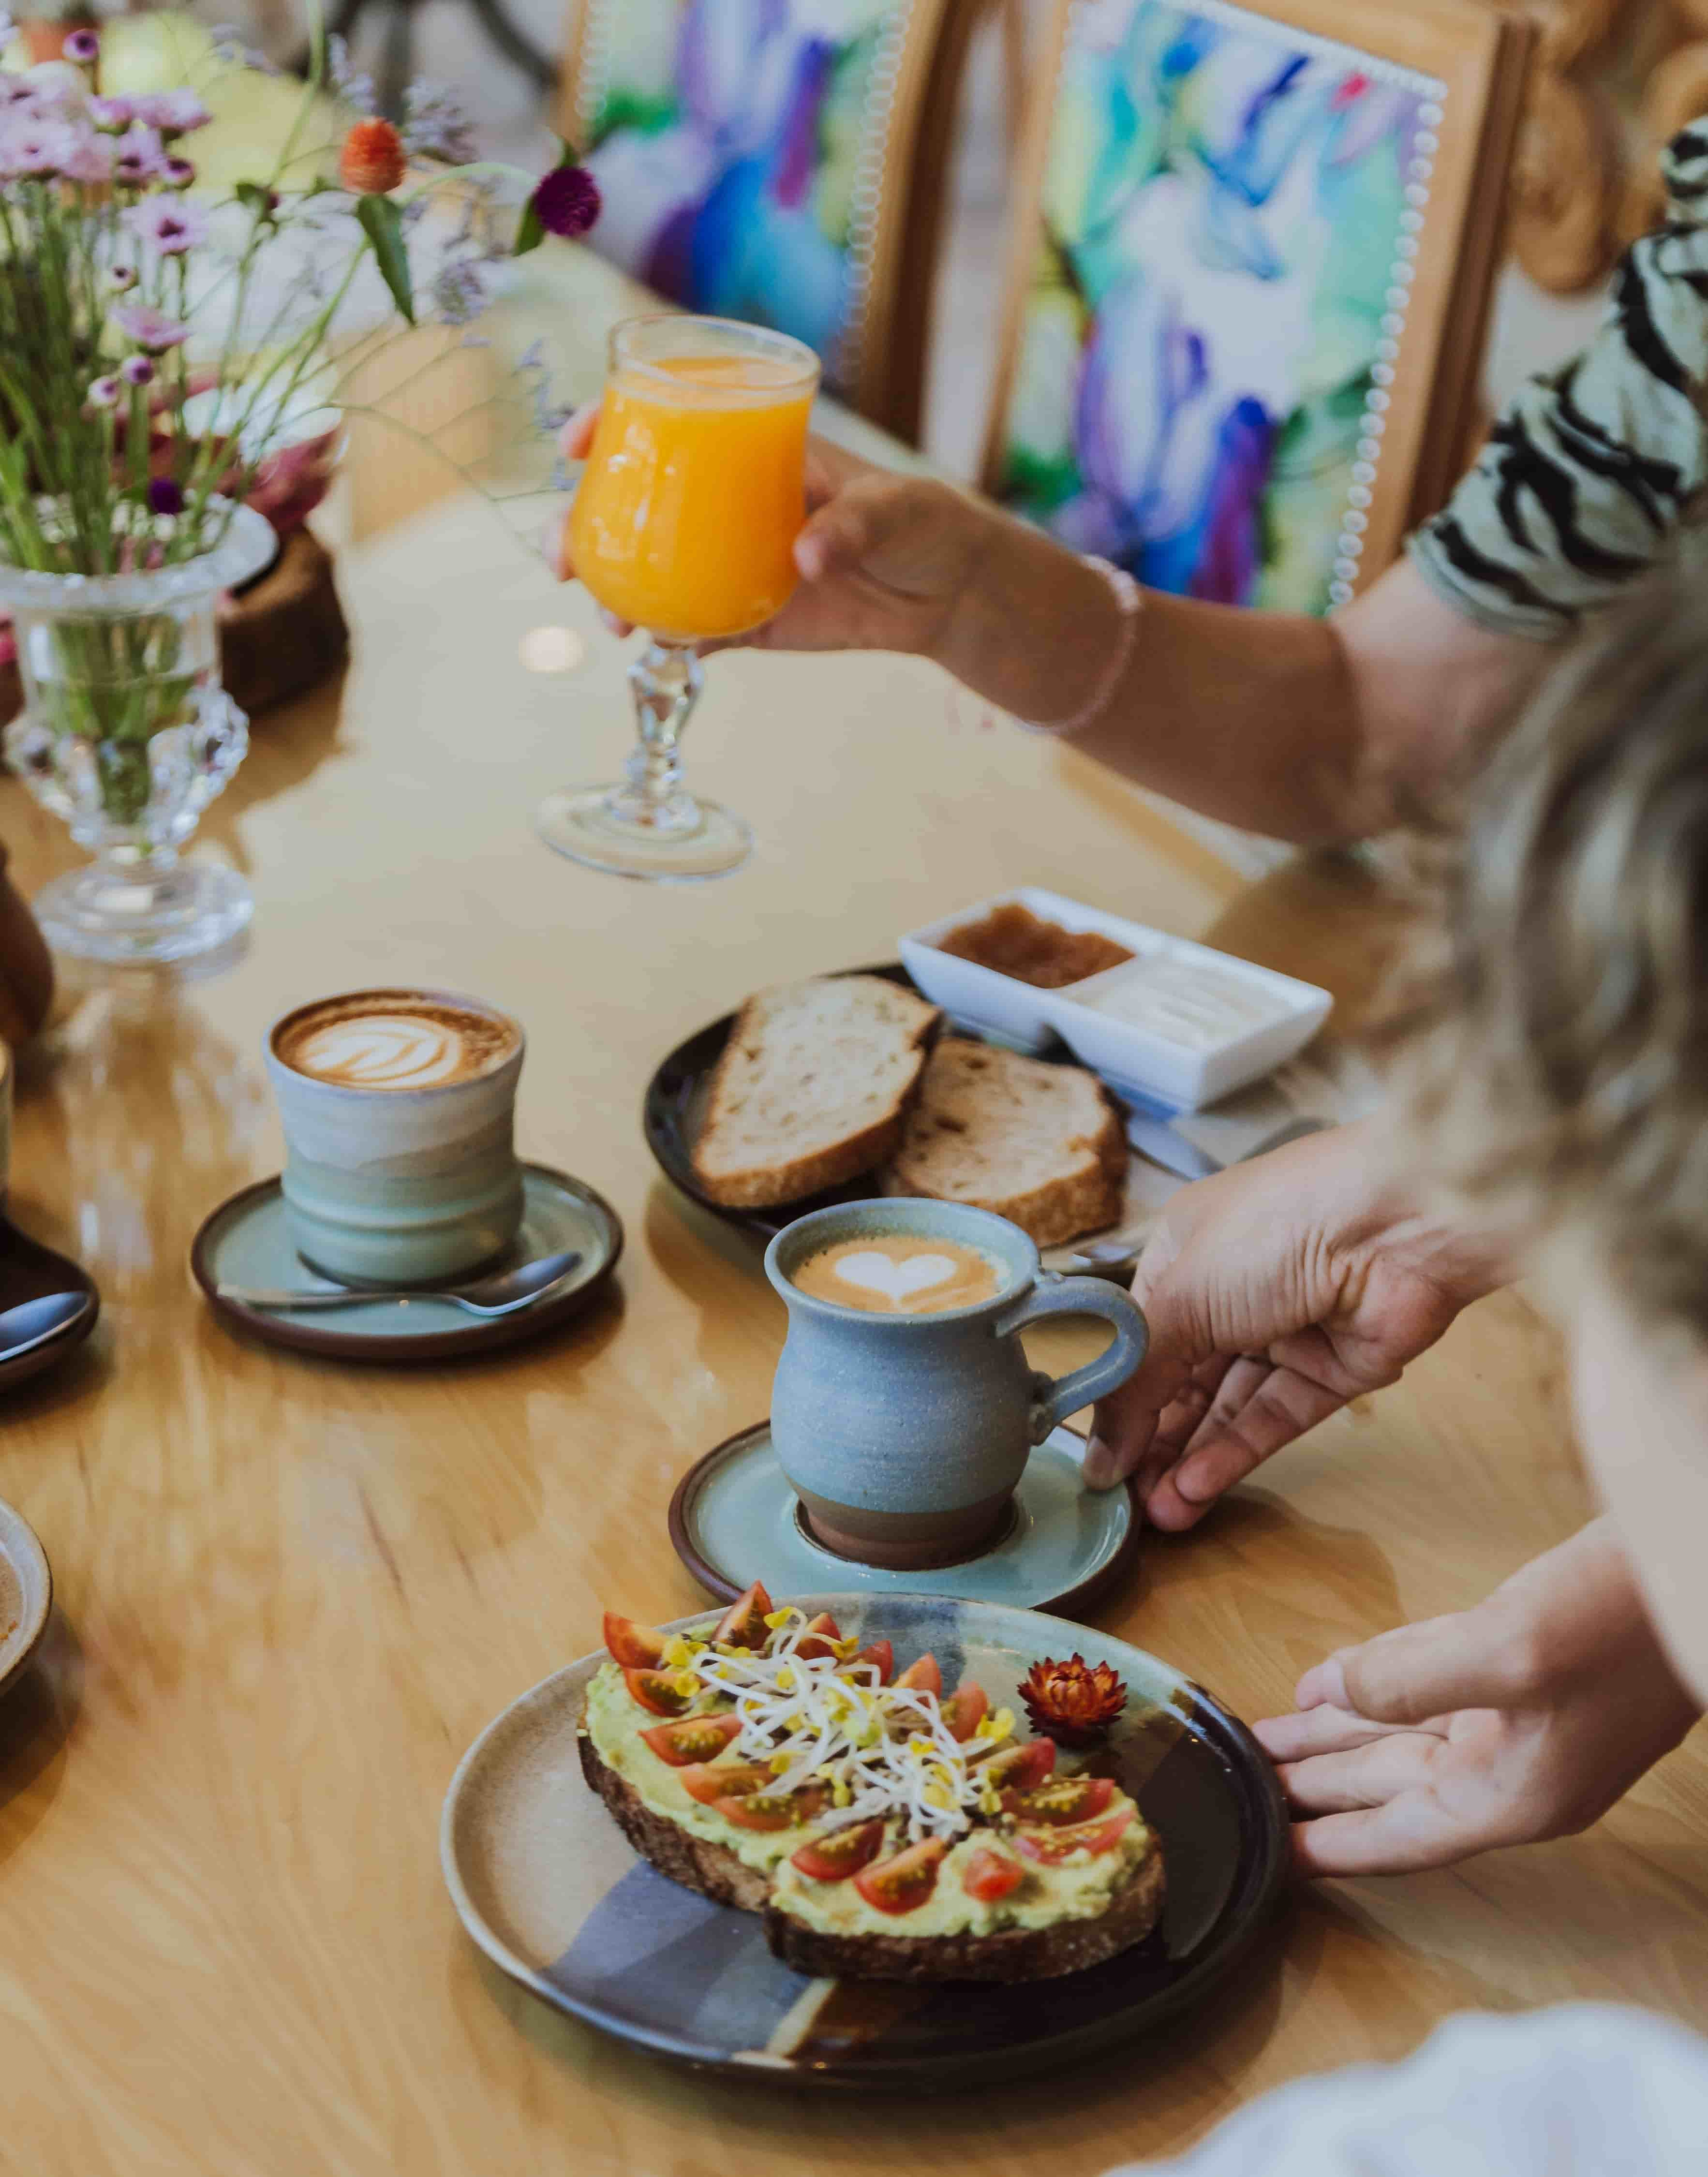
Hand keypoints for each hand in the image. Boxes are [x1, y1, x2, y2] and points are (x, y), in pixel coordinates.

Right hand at [553, 407, 987, 657]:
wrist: (947, 592)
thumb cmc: (923, 523)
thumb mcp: (897, 507)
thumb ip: (855, 524)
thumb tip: (807, 555)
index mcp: (752, 452)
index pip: (669, 419)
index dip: (611, 422)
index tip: (575, 443)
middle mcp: (727, 504)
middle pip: (636, 502)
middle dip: (585, 524)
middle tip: (563, 557)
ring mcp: (731, 562)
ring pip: (652, 569)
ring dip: (615, 590)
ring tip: (610, 620)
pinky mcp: (750, 618)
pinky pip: (694, 628)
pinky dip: (669, 639)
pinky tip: (652, 648)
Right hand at [1084, 1118, 1505, 1522]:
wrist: (1399, 1219)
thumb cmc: (1272, 1232)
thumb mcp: (1179, 1299)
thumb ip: (1135, 1384)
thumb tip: (1098, 1458)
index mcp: (1183, 1257)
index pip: (1138, 1343)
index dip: (1117, 1402)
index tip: (1095, 1463)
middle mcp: (1230, 1293)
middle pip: (1180, 1382)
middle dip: (1153, 1444)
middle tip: (1126, 1504)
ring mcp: (1284, 1333)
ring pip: (1225, 1409)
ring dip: (1189, 1461)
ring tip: (1160, 1515)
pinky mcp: (1333, 1370)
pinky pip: (1274, 1419)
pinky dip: (1234, 1454)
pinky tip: (1195, 1490)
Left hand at [1255, 1520, 1701, 1874]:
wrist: (1698, 1548)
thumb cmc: (1625, 1617)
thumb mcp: (1508, 1651)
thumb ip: (1410, 1678)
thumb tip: (1330, 1690)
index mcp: (1515, 1792)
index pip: (1403, 1836)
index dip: (1335, 1847)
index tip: (1272, 1859)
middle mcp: (1516, 1764)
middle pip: (1391, 1785)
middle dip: (1315, 1781)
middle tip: (1240, 1780)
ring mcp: (1525, 1712)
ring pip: (1404, 1731)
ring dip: (1336, 1731)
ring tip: (1266, 1734)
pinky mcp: (1525, 1660)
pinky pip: (1432, 1682)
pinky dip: (1380, 1680)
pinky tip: (1332, 1678)